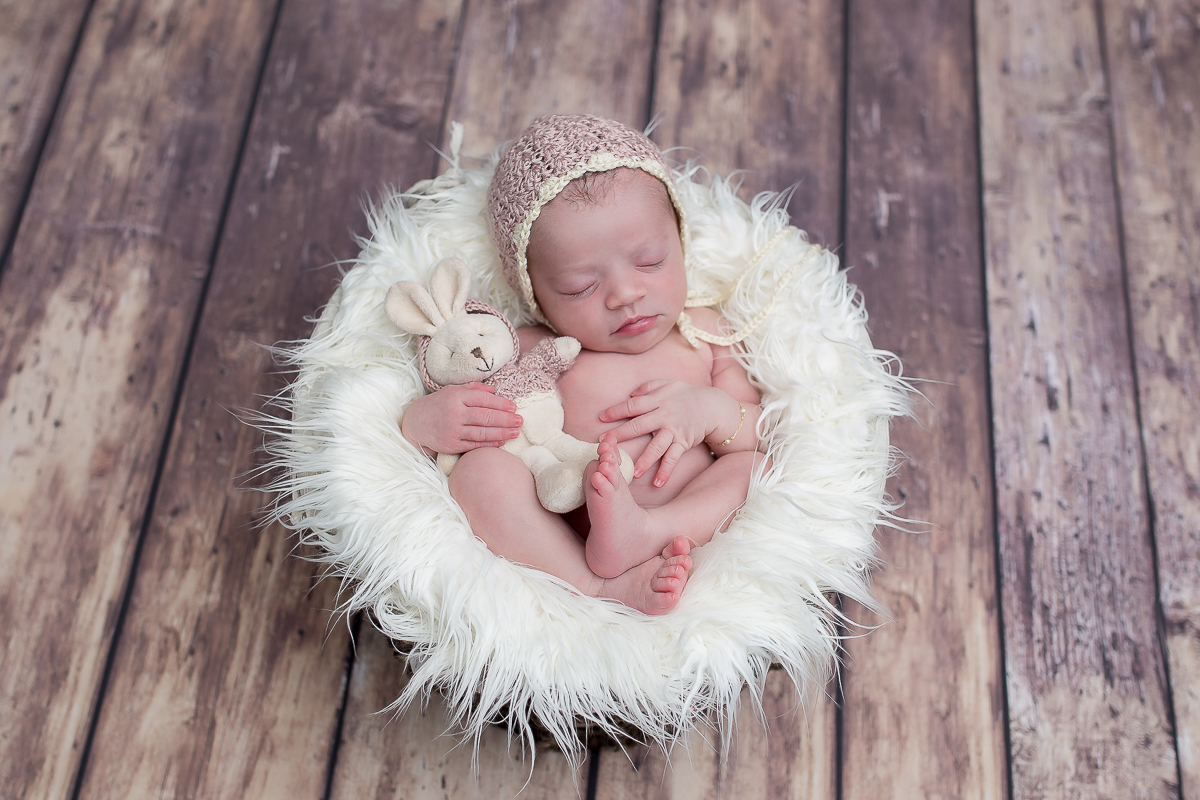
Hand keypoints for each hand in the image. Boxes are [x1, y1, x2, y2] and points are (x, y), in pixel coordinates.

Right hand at [400, 383, 521, 455]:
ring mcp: (453, 430)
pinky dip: (489, 443)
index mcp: (456, 396)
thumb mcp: (452, 391)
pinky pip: (475, 444)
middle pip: (486, 416)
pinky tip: (501, 441)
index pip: (484, 399)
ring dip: (502, 432)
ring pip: (483, 431)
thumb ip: (473, 389)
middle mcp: (455, 413)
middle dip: (506, 419)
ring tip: (515, 432)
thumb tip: (494, 390)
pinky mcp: (452, 444)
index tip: (513, 407)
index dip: (501, 403)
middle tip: (520, 420)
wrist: (415, 423)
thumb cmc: (438, 405)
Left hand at [599, 380, 737, 486]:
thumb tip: (630, 394)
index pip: (633, 405)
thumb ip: (648, 387)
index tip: (601, 418)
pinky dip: (666, 471)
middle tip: (604, 447)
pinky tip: (657, 482)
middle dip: (620, 436)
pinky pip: (673, 458)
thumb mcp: (667, 383)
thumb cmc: (685, 394)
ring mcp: (674, 430)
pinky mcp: (683, 442)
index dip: (617, 411)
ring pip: (656, 447)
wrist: (712, 406)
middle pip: (639, 426)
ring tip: (632, 473)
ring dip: (644, 460)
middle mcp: (664, 415)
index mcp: (658, 399)